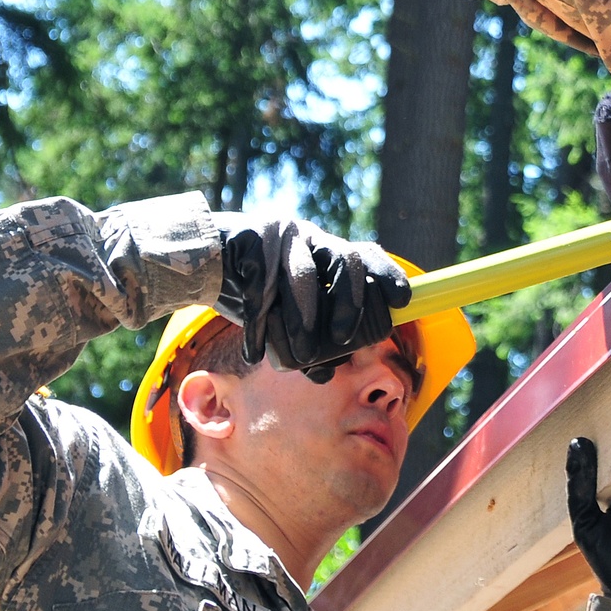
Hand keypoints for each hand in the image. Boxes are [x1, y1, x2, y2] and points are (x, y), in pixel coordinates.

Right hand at [214, 216, 410, 380]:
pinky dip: (259, 325)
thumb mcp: (292, 300)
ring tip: (301, 355)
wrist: (208, 256)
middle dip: (349, 304)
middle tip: (345, 339)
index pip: (365, 254)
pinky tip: (256, 350)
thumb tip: (327, 373)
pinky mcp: (247, 244)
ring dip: (304, 319)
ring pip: (302, 274)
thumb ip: (313, 327)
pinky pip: (258, 288)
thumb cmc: (257, 284)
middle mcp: (308, 238)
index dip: (387, 276)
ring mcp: (278, 237)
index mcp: (324, 249)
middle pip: (343, 262)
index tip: (402, 301)